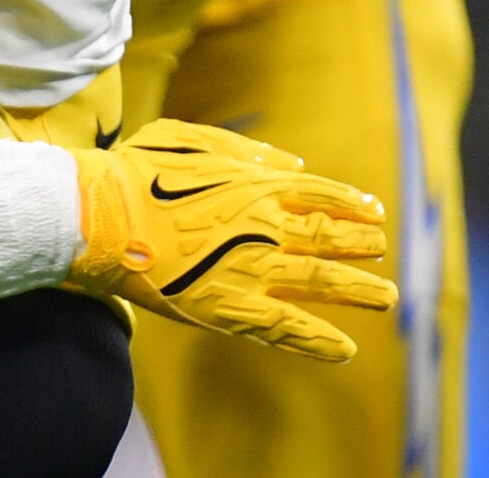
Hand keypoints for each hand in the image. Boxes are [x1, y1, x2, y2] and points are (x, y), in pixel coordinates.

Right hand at [69, 119, 396, 361]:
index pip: (319, 193)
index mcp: (254, 183)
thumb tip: (292, 163)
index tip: (374, 211)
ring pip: (321, 281)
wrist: (99, 216)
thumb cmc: (134, 171)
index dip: (350, 203)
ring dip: (359, 290)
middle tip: (382, 248)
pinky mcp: (231, 308)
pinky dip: (318, 341)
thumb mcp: (186, 138)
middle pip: (328, 238)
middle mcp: (264, 226)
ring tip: (388, 297)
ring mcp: (252, 269)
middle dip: (360, 243)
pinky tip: (345, 349)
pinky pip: (286, 327)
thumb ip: (243, 150)